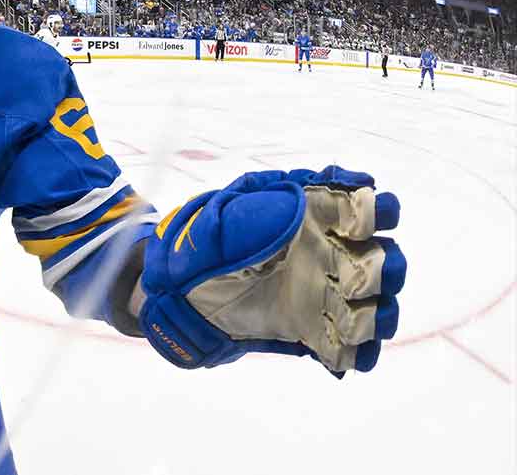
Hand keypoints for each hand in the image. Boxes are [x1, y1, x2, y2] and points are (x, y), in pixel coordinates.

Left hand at [137, 166, 404, 375]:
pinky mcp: (311, 332)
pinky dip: (354, 355)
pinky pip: (349, 348)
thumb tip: (303, 204)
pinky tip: (343, 358)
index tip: (357, 225)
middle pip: (385, 262)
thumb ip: (265, 210)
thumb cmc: (202, 244)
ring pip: (377, 308)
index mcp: (315, 219)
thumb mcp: (226, 216)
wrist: (176, 292)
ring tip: (349, 321)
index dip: (375, 212)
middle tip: (353, 280)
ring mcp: (324, 296)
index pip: (367, 208)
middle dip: (383, 270)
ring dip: (376, 316)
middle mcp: (329, 256)